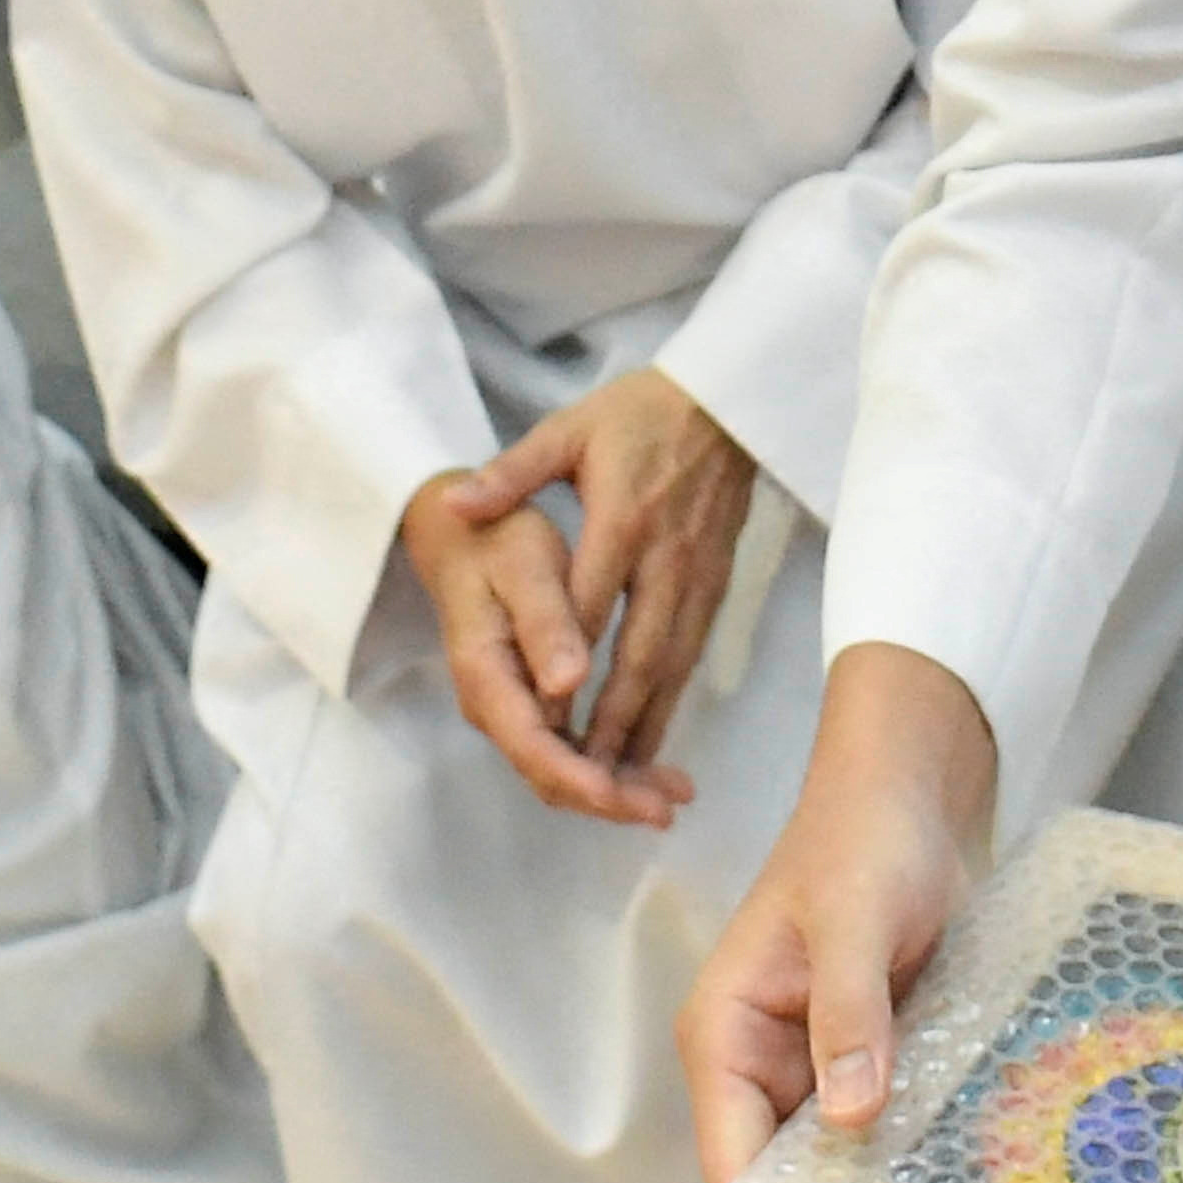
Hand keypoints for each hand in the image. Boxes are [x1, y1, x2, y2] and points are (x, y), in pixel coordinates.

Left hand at [401, 364, 757, 824]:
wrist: (728, 400)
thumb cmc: (640, 413)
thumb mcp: (569, 430)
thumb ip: (512, 473)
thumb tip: (454, 503)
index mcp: (622, 522)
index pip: (588, 610)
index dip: (562, 668)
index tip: (535, 720)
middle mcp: (664, 559)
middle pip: (636, 656)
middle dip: (611, 723)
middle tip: (581, 780)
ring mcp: (697, 576)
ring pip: (671, 666)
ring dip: (645, 726)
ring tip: (617, 781)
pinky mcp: (717, 584)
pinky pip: (693, 655)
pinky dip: (671, 701)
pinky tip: (651, 736)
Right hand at [683, 641, 993, 1182]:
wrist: (912, 792)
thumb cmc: (863, 840)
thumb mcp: (854, 922)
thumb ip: (849, 1016)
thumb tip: (851, 1118)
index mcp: (723, 1036)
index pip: (727, 1160)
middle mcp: (757, 1065)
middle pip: (778, 1178)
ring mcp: (814, 1068)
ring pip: (834, 1161)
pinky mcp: (868, 1060)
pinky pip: (879, 1127)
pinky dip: (908, 1153)